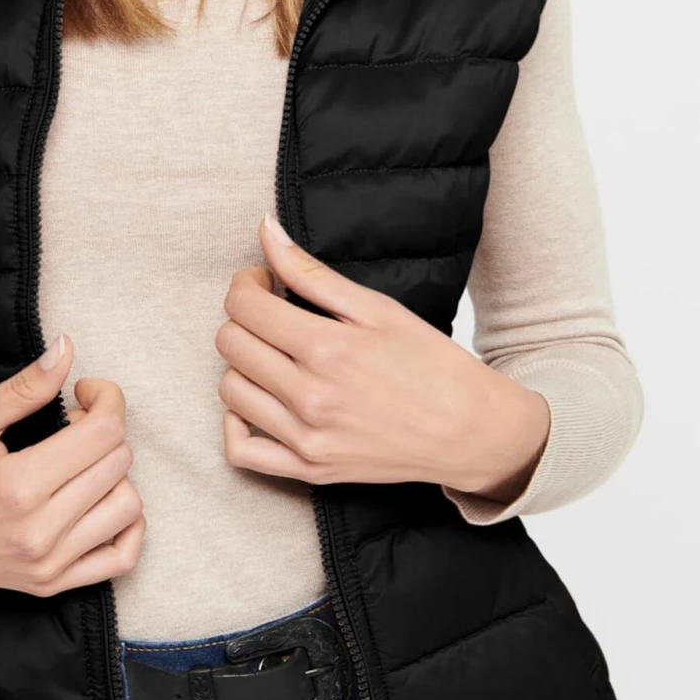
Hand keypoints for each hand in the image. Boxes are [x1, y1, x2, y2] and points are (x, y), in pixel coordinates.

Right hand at [0, 334, 145, 592]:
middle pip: (118, 463)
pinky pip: (121, 560)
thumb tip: (66, 348)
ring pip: (128, 507)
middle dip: (105, 428)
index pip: (103, 431)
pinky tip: (103, 500)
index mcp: (18, 485)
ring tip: (80, 461)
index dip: (106, 397)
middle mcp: (39, 531)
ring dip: (114, 473)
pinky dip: (128, 527)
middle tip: (72, 420)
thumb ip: (25, 387)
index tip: (84, 389)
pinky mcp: (49, 584)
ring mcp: (47, 564)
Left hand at [214, 216, 550, 498]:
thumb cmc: (431, 364)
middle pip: (230, 345)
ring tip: (273, 353)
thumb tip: (265, 229)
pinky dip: (234, 425)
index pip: (243, 306)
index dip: (246, 283)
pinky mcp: (310, 470)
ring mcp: (307, 439)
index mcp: (327, 348)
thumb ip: (310, 271)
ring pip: (229, 391)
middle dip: (243, 317)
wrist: (470, 430)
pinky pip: (240, 451)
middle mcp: (310, 397)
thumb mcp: (376, 307)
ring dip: (242, 364)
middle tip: (271, 312)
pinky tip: (257, 402)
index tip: (265, 281)